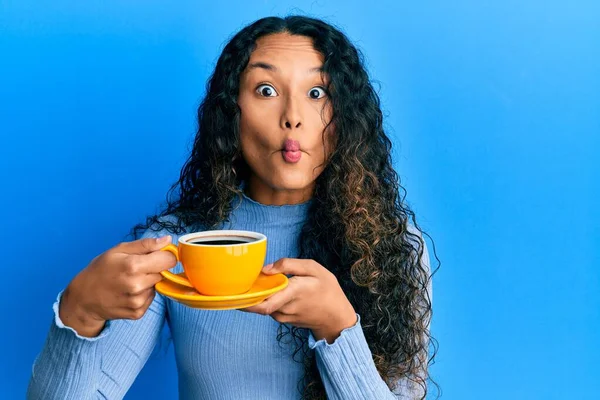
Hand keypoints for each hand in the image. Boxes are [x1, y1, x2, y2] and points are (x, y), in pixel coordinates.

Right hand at [60, 235, 177, 336]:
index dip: (165, 255)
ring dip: (148, 282)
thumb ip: (145, 245)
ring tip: (129, 281)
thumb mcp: (118, 250)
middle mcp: (137, 285)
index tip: (157, 255)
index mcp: (133, 266)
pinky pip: (151, 299)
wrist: (83, 299)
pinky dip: (144, 294)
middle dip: (154, 269)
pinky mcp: (138, 313)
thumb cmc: (100, 270)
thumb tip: (168, 240)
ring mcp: (137, 302)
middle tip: (135, 269)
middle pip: (164, 273)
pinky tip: (128, 292)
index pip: (169, 260)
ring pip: (157, 286)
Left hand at [243, 258, 356, 342]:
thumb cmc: (327, 289)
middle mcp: (285, 307)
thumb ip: (289, 265)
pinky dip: (267, 299)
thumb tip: (266, 269)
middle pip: (258, 304)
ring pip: (263, 305)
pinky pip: (270, 308)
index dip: (245, 300)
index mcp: (292, 292)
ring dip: (259, 295)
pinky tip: (272, 290)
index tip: (234, 290)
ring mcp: (283, 317)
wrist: (336, 317)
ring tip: (259, 282)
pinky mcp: (283, 320)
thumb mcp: (313, 268)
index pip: (262, 303)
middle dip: (247, 295)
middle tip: (241, 283)